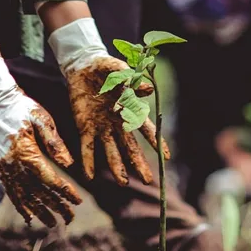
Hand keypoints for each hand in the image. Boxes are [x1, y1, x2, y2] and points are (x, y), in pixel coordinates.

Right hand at [0, 58, 81, 225]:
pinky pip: (11, 191)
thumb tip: (68, 165)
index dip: (65, 191)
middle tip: (70, 218)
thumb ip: (55, 143)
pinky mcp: (2, 167)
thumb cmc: (23, 108)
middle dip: (55, 206)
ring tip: (53, 223)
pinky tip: (29, 216)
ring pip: (24, 196)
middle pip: (38, 192)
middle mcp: (14, 165)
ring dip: (39, 211)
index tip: (79, 200)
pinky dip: (20, 205)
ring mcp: (6, 168)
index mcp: (26, 153)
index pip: (49, 179)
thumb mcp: (42, 120)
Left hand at [49, 19, 162, 185]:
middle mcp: (118, 123)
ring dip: (117, 167)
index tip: (166, 157)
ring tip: (123, 183)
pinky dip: (88, 161)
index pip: (146, 129)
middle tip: (148, 180)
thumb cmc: (106, 68)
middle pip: (130, 147)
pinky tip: (90, 176)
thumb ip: (131, 81)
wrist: (84, 67)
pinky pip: (87, 147)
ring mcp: (101, 127)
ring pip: (111, 151)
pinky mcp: (85, 127)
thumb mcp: (119, 70)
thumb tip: (148, 90)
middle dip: (139, 163)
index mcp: (130, 109)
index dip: (156, 142)